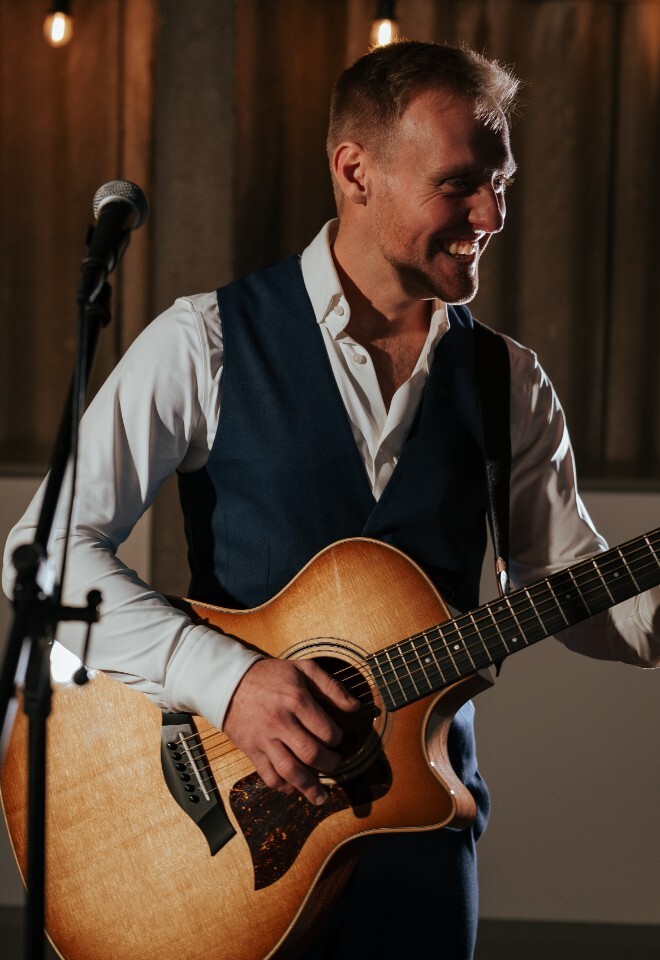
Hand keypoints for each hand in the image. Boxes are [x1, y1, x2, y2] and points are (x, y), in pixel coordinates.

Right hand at [223, 658, 359, 805]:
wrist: (229, 681)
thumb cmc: (270, 675)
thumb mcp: (303, 669)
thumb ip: (331, 687)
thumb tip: (355, 706)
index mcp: (296, 700)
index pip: (325, 731)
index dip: (337, 739)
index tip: (336, 738)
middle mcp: (280, 722)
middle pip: (310, 754)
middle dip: (329, 764)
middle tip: (334, 762)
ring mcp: (264, 738)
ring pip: (290, 771)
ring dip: (309, 787)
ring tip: (320, 796)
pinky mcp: (251, 750)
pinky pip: (268, 776)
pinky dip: (283, 787)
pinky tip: (294, 788)